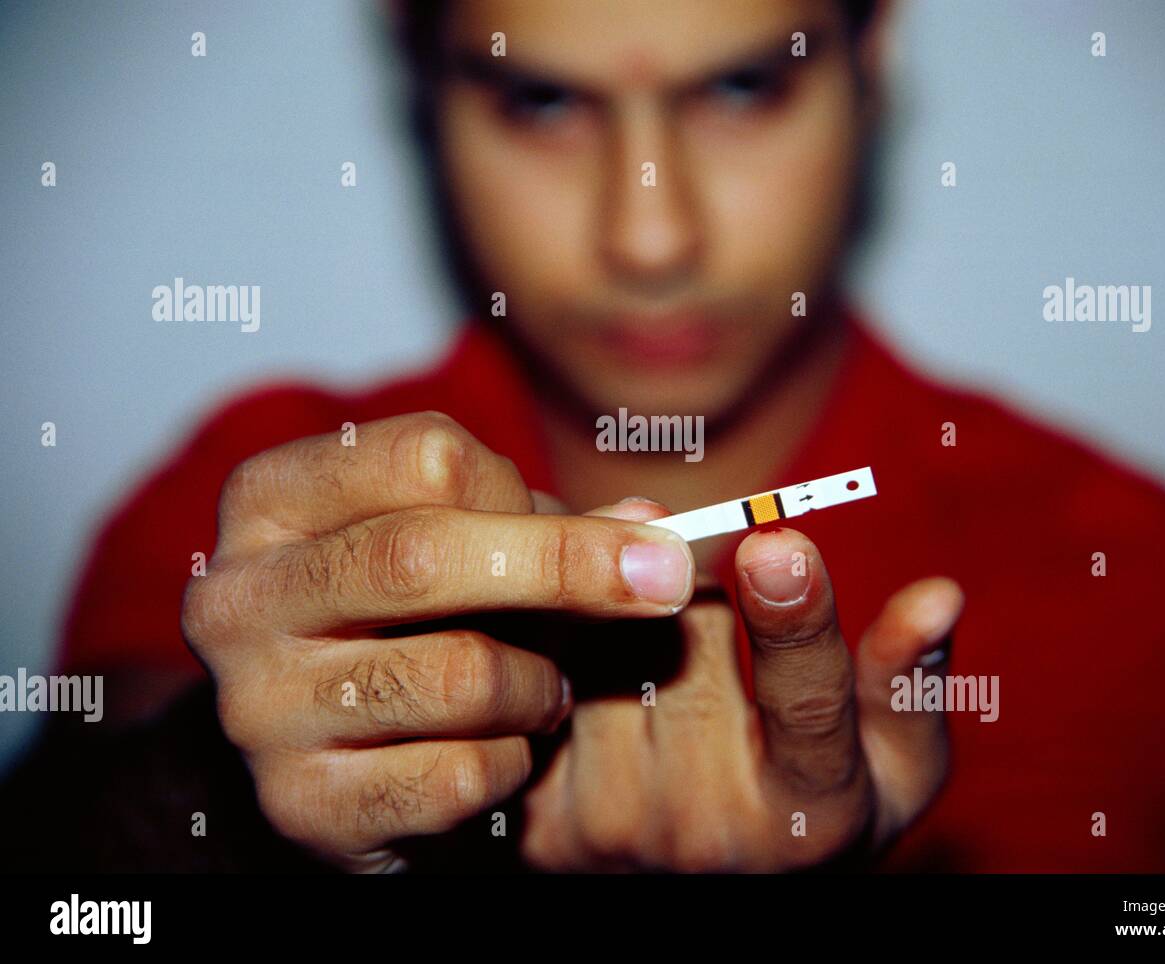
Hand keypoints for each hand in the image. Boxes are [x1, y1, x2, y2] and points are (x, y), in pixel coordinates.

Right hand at [181, 413, 694, 870]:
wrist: (333, 756)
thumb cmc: (413, 623)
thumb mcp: (466, 545)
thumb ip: (553, 526)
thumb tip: (654, 528)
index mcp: (272, 500)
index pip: (425, 456)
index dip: (524, 493)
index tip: (587, 528)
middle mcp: (241, 599)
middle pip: (423, 555)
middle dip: (568, 568)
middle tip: (660, 582)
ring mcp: (259, 707)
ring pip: (458, 675)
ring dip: (540, 683)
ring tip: (543, 688)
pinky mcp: (302, 803)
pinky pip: (460, 774)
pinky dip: (513, 761)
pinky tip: (500, 748)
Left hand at [522, 499, 962, 871]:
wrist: (706, 883)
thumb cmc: (817, 799)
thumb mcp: (890, 763)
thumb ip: (907, 682)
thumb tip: (939, 596)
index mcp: (812, 814)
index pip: (808, 706)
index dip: (795, 620)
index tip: (780, 540)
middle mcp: (707, 835)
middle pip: (691, 644)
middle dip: (698, 575)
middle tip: (702, 555)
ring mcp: (614, 831)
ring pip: (606, 644)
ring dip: (624, 595)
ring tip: (645, 599)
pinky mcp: (542, 820)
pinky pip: (543, 673)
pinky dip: (562, 628)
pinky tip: (578, 627)